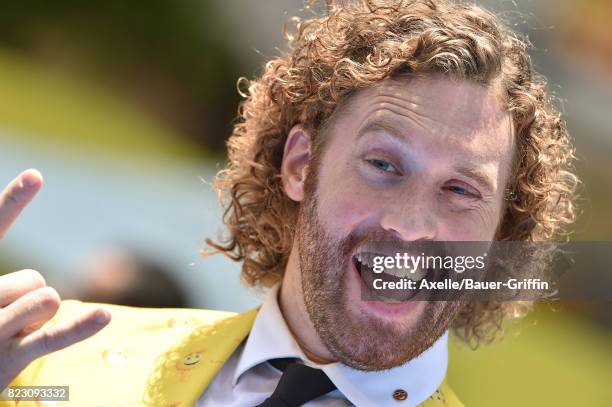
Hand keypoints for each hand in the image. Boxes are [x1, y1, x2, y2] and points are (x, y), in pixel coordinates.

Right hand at [0, 170, 110, 390]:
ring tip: (11, 338)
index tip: (36, 176)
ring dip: (40, 318)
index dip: (13, 203)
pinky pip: (52, 337)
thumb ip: (13, 288)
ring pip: (47, 299)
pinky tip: (103, 317)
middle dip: (30, 299)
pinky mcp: (7, 359)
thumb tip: (48, 294)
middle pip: (34, 279)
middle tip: (3, 325)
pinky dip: (79, 328)